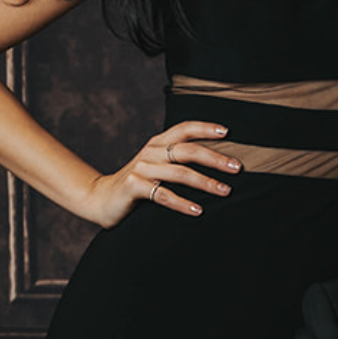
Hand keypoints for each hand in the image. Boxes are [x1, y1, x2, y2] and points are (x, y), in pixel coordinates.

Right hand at [81, 122, 240, 227]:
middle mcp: (150, 152)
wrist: (100, 199)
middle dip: (215, 158)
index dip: (205, 128)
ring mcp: (141, 168)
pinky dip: (182, 203)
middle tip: (237, 168)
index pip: (184, 129)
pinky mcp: (133, 186)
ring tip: (225, 191)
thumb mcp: (156, 168)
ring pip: (179, 173)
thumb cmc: (136, 185)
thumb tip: (214, 164)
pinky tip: (198, 211)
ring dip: (205, 182)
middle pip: (187, 150)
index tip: (228, 131)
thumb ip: (176, 162)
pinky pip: (162, 195)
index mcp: (157, 143)